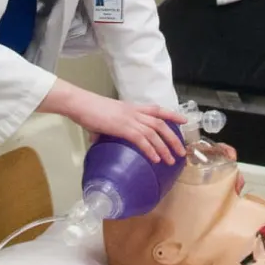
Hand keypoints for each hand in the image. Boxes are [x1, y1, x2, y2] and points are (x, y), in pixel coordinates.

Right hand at [45, 83, 186, 163]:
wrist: (80, 104)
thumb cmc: (88, 110)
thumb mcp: (102, 118)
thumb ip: (103, 129)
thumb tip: (95, 139)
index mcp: (132, 108)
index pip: (157, 110)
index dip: (172, 115)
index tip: (184, 121)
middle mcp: (134, 113)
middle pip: (161, 124)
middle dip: (173, 138)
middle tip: (182, 151)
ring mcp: (130, 120)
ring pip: (154, 133)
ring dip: (165, 148)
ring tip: (171, 160)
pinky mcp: (123, 128)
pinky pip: (142, 140)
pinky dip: (151, 150)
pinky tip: (156, 159)